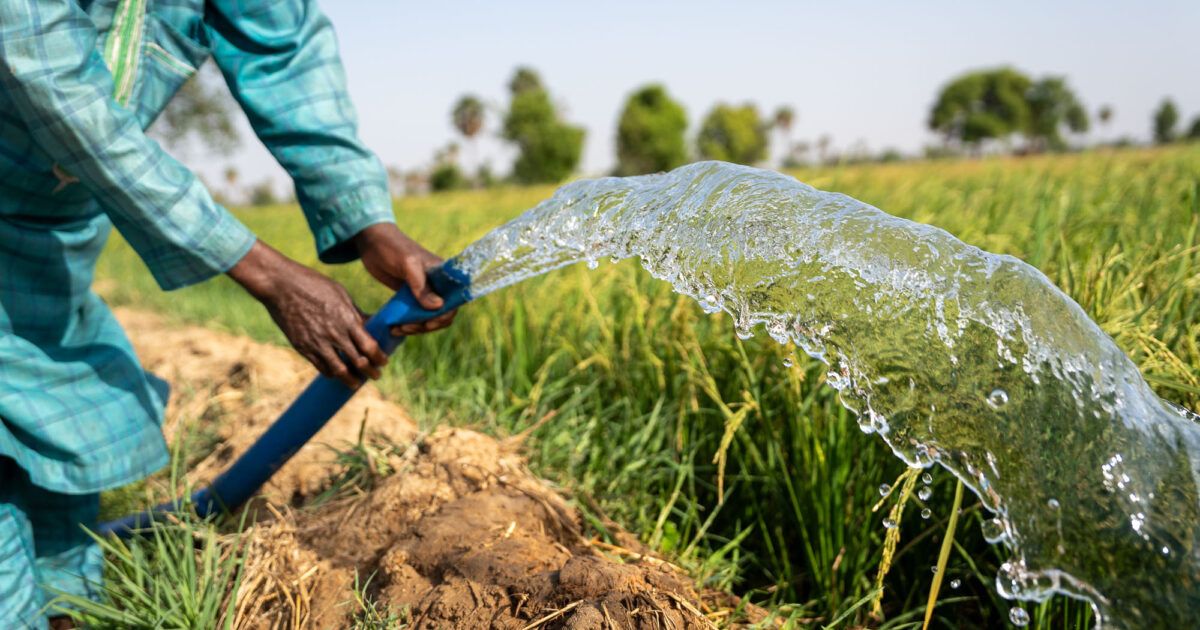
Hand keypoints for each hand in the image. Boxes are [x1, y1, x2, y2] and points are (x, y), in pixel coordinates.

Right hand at [228, 240, 386, 387]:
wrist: (281, 285)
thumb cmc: (313, 284)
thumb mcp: (340, 294)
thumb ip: (356, 313)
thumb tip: (371, 323)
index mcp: (347, 319)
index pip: (370, 347)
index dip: (379, 358)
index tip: (383, 362)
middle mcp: (334, 334)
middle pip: (358, 362)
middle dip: (370, 372)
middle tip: (375, 376)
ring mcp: (317, 342)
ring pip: (339, 370)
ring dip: (351, 380)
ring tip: (356, 383)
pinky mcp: (302, 347)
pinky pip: (320, 367)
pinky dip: (331, 373)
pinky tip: (336, 373)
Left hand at [353, 223, 456, 335]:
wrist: (372, 242)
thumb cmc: (393, 247)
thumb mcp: (408, 265)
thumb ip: (421, 285)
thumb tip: (438, 306)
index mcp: (444, 275)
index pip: (454, 301)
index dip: (444, 315)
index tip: (427, 322)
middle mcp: (437, 284)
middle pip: (442, 313)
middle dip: (427, 325)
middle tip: (406, 327)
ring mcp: (424, 291)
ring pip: (428, 317)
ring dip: (416, 327)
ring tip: (397, 329)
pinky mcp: (411, 296)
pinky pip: (416, 315)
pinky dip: (407, 324)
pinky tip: (394, 327)